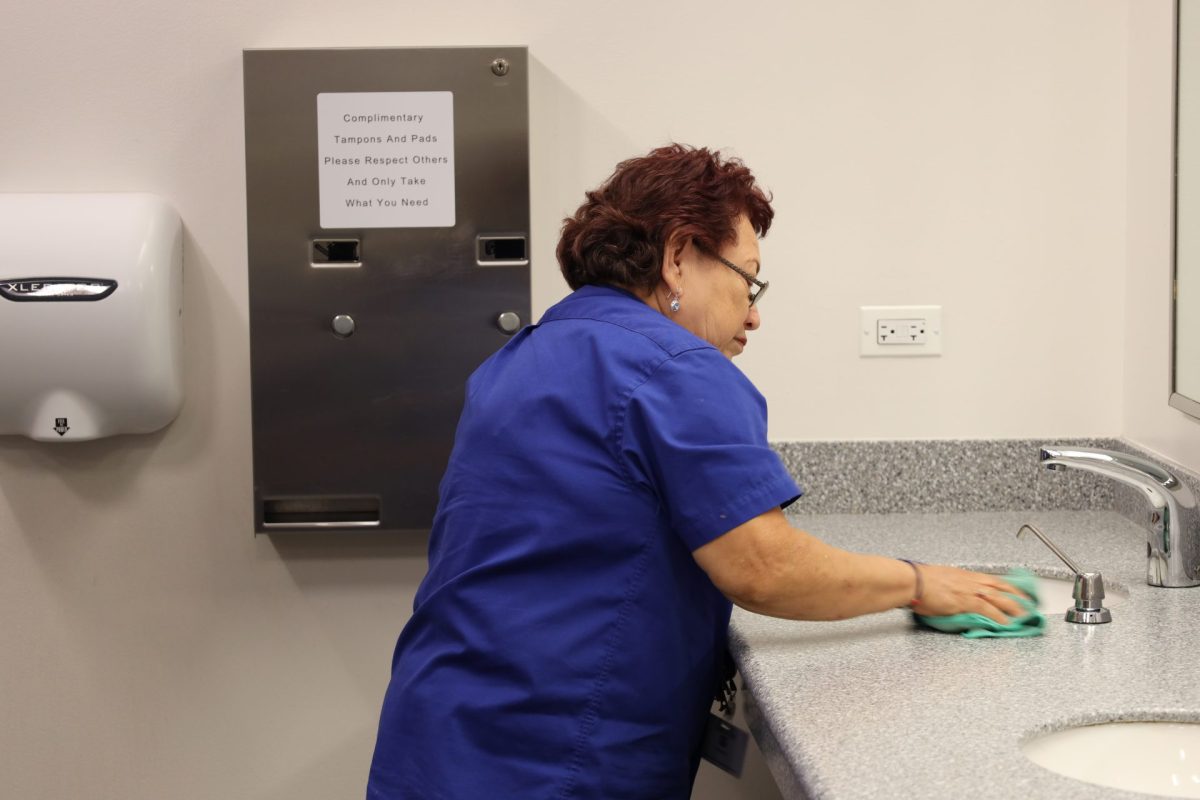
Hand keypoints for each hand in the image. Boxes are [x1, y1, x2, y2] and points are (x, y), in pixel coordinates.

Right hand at [913, 565, 1030, 623]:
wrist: (912, 581)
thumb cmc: (920, 580)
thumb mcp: (942, 579)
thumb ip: (954, 586)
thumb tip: (957, 595)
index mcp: (967, 575)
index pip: (995, 580)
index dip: (1010, 587)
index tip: (1020, 593)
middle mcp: (972, 580)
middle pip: (1003, 587)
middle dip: (1019, 597)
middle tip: (1031, 607)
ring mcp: (970, 590)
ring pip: (1000, 598)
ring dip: (1015, 608)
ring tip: (1025, 618)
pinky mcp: (965, 601)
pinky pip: (988, 609)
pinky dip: (999, 617)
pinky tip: (1006, 624)